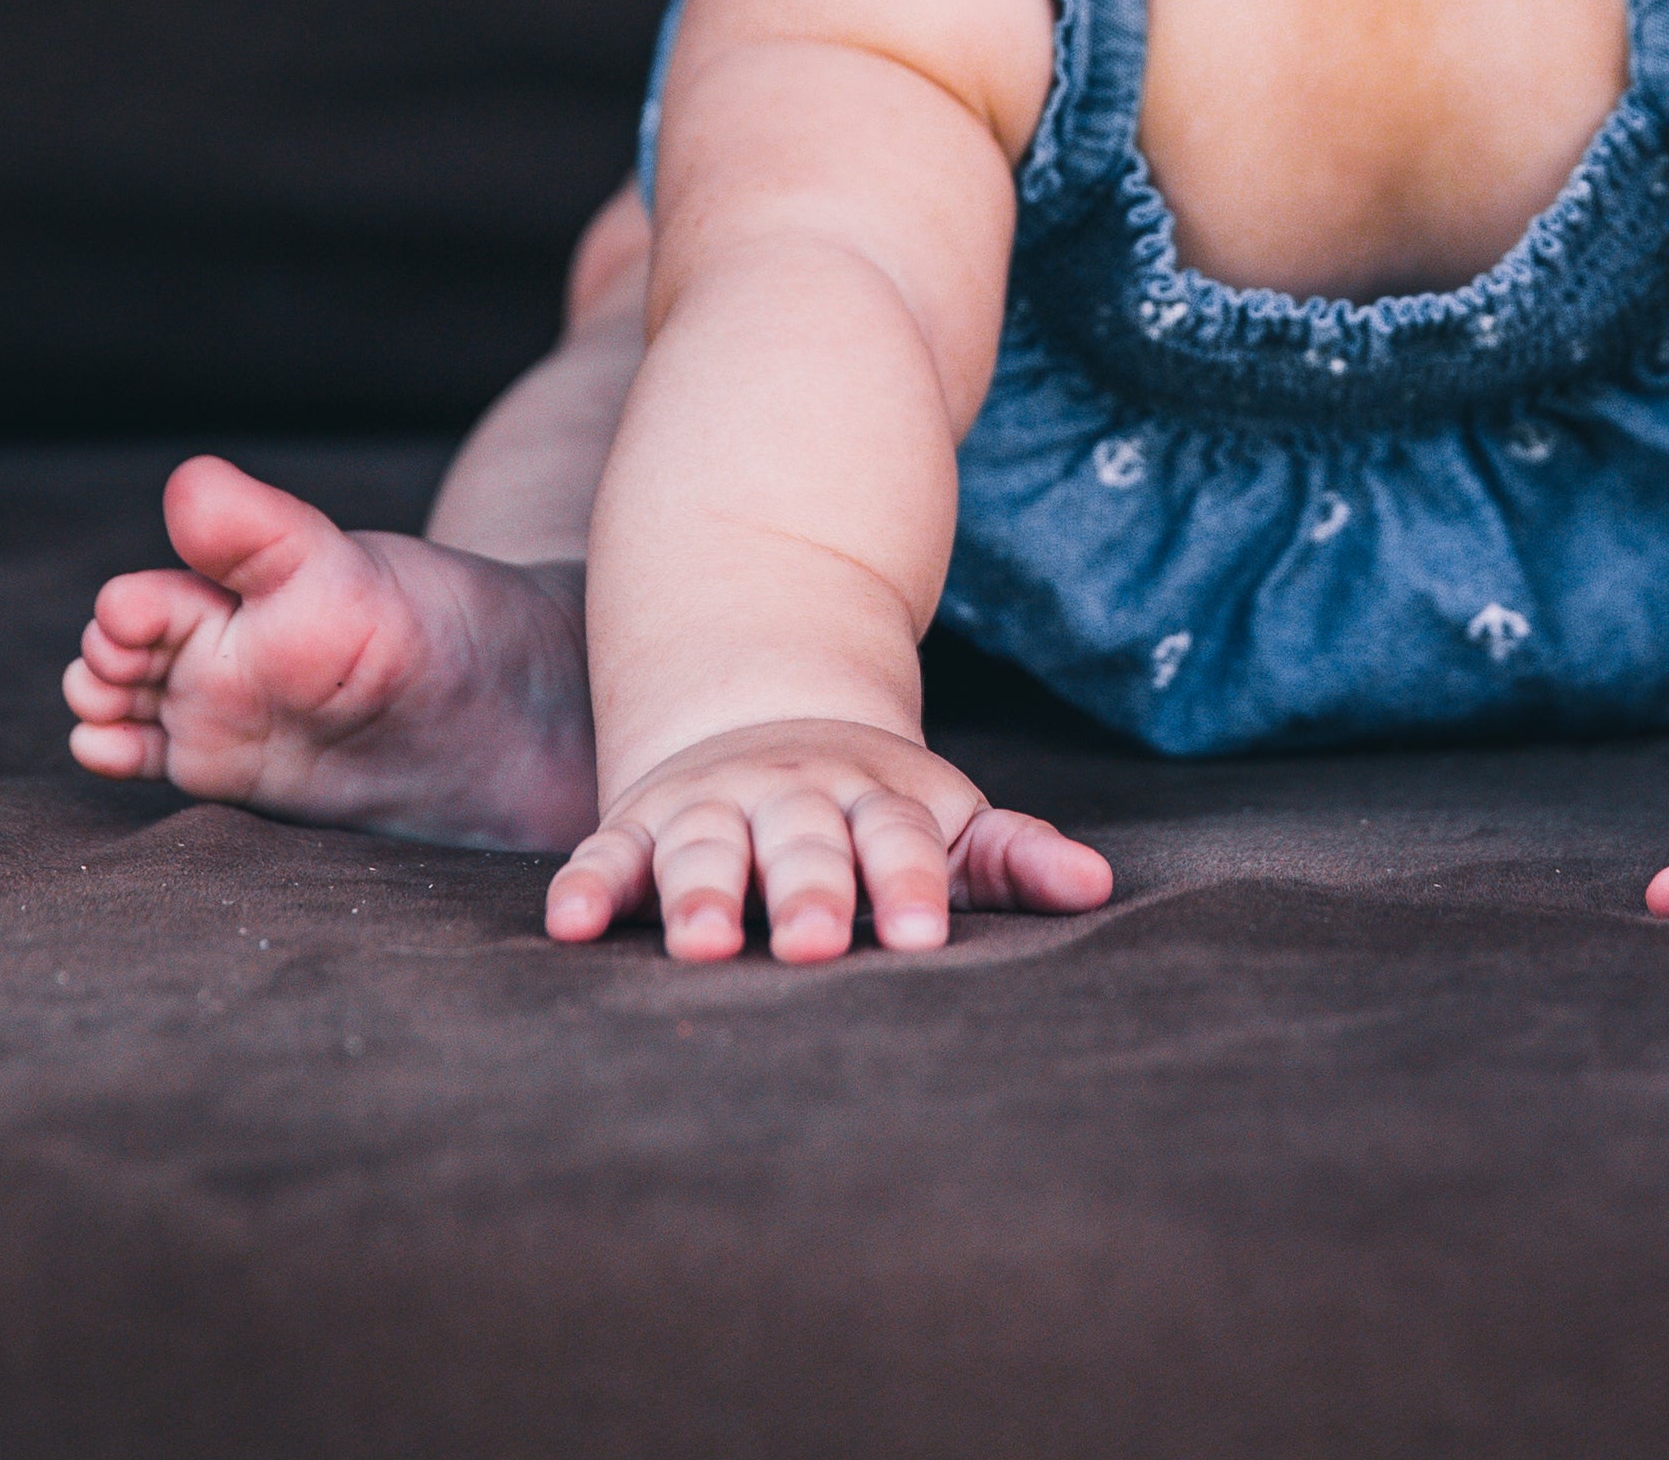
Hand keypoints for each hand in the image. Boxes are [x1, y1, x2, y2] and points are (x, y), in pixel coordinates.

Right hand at [545, 718, 1112, 960]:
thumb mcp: (947, 823)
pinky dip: (588, 886)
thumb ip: (1015, 858)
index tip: (923, 936)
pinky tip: (569, 928)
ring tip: (704, 946)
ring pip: (707, 847)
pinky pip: (608, 855)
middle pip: (805, 843)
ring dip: (703, 893)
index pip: (902, 840)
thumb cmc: (875, 809)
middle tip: (818, 947)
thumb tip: (1099, 886)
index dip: (911, 884)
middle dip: (811, 891)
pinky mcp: (641, 827)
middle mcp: (792, 798)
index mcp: (878, 799)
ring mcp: (713, 808)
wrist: (764, 722)